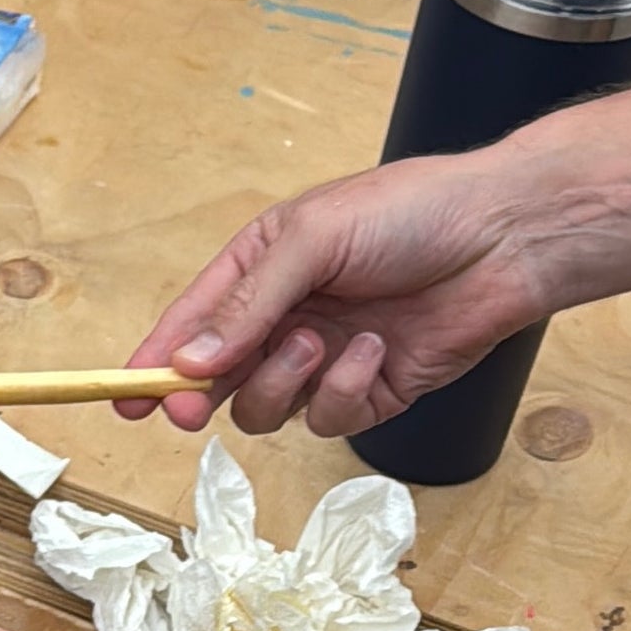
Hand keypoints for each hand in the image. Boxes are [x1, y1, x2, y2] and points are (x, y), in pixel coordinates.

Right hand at [116, 152, 541, 440]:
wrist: (506, 238)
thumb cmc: (411, 213)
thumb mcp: (312, 238)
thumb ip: (247, 304)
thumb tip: (188, 361)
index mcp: (261, 269)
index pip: (191, 324)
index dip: (153, 362)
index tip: (123, 397)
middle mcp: (287, 319)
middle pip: (217, 379)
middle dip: (201, 394)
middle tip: (191, 406)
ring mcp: (325, 361)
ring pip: (266, 409)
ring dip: (283, 382)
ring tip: (320, 341)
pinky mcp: (370, 394)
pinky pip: (329, 417)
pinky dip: (344, 389)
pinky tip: (373, 350)